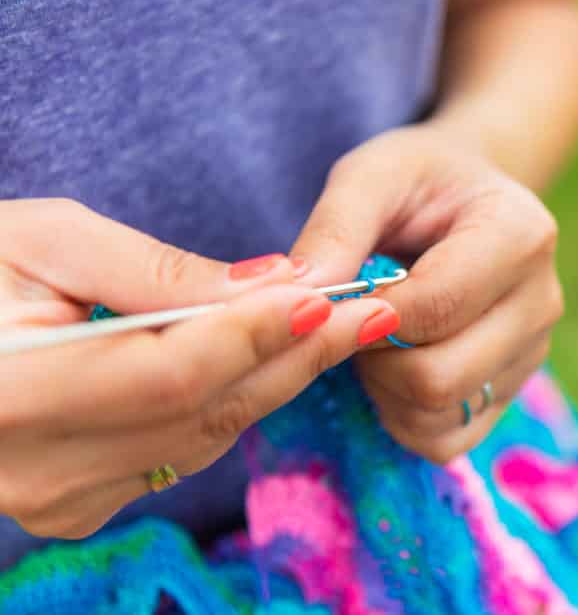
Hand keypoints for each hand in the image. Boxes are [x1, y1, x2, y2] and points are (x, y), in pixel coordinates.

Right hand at [0, 199, 394, 538]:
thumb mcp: (42, 241)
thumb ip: (154, 272)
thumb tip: (271, 284)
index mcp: (14, 393)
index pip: (175, 371)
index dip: (262, 334)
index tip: (334, 295)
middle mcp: (37, 468)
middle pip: (206, 411)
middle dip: (298, 355)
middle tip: (373, 311)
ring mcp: (59, 498)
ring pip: (206, 436)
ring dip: (279, 379)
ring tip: (346, 329)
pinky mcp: (78, 503)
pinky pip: (183, 451)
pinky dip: (235, 402)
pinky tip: (280, 360)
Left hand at [291, 125, 563, 463]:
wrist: (465, 198)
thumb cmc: (417, 182)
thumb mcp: (370, 177)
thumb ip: (335, 230)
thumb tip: (301, 300)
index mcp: (521, 235)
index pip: (434, 307)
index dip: (365, 316)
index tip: (336, 294)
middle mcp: (542, 301)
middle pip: (439, 377)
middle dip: (375, 359)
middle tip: (356, 321)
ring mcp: (533, 353)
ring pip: (439, 414)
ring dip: (384, 389)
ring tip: (376, 339)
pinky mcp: (512, 392)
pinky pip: (446, 441)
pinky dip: (403, 417)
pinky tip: (394, 370)